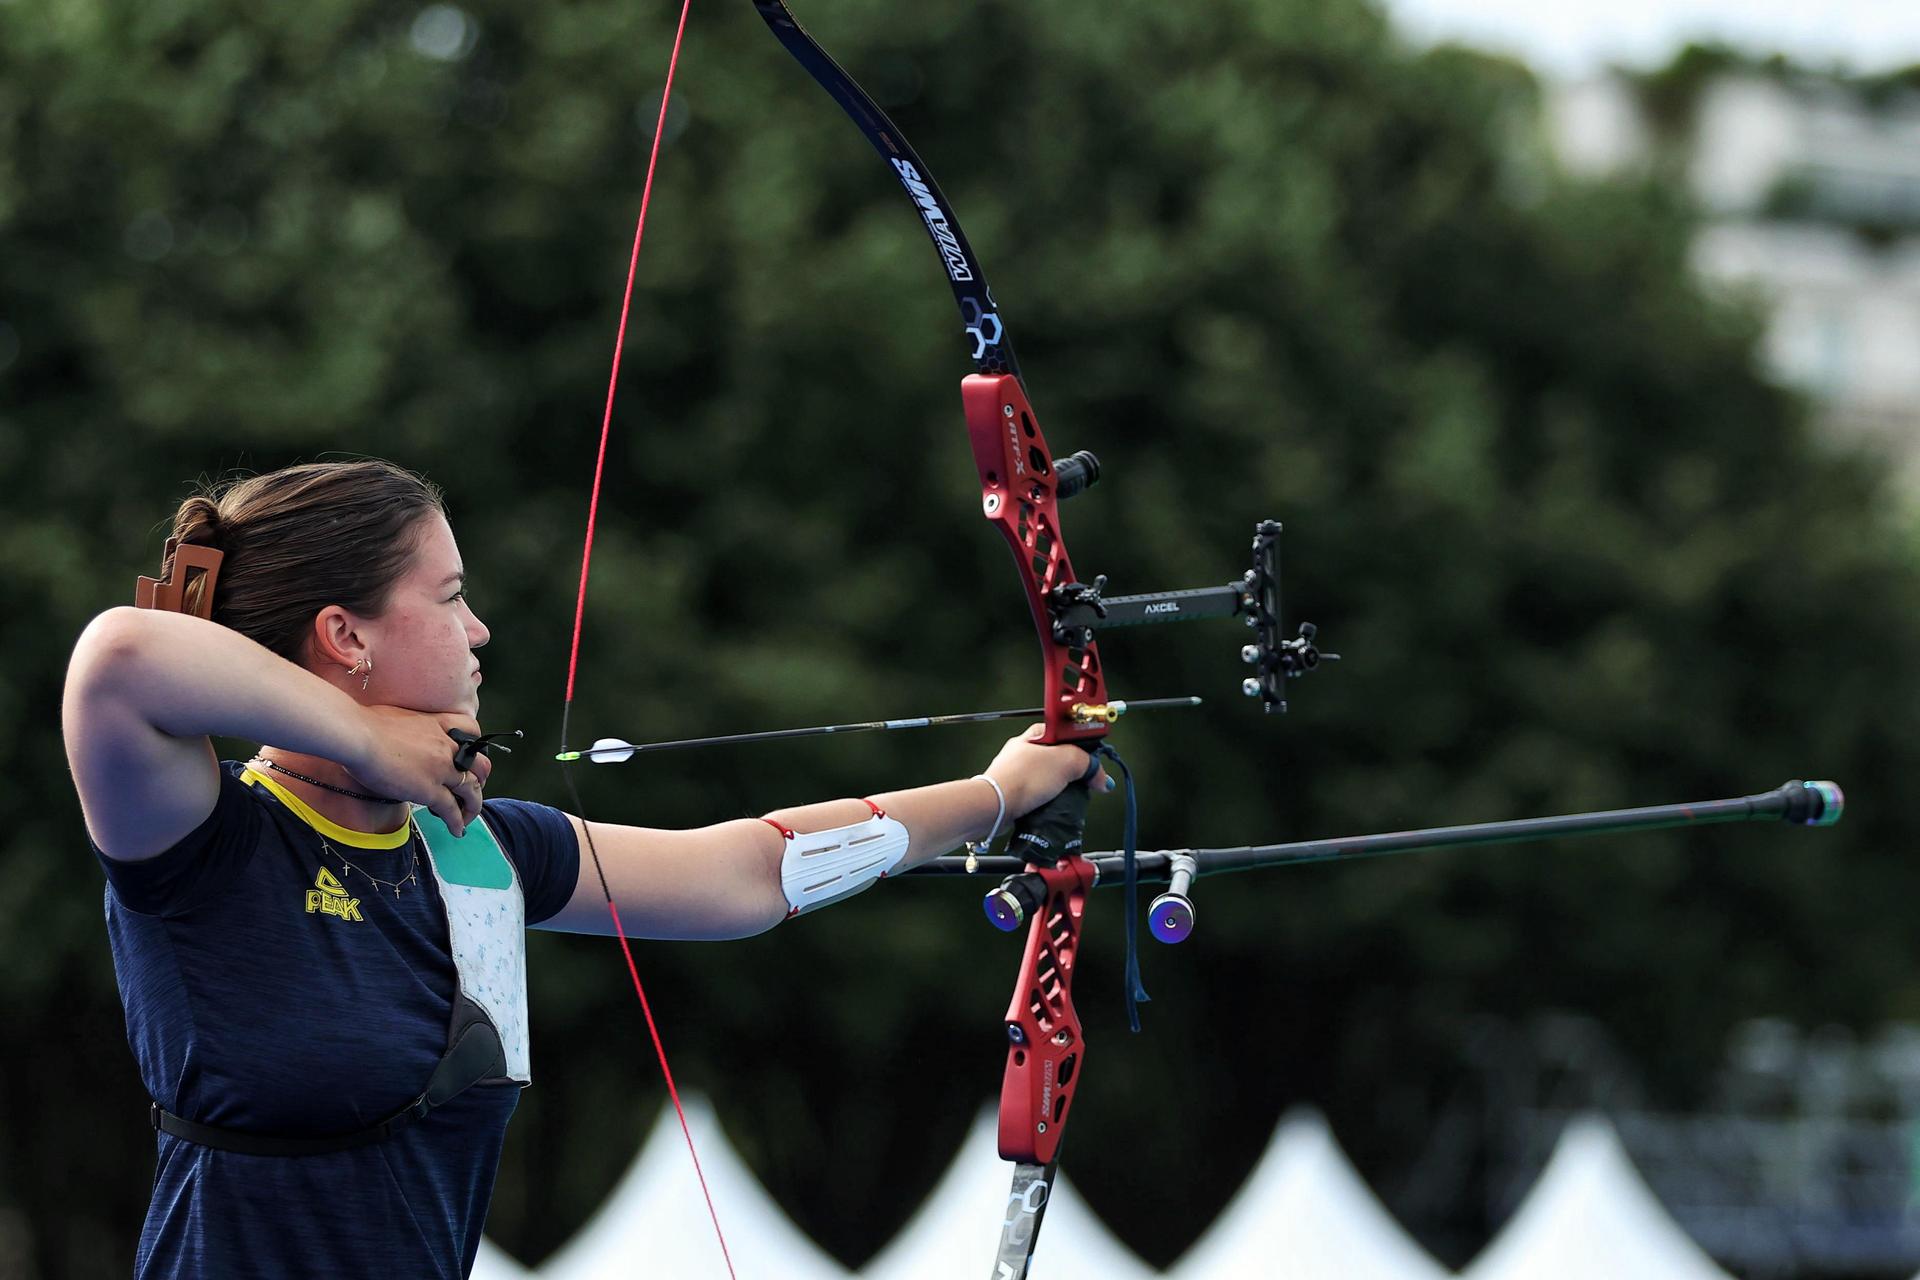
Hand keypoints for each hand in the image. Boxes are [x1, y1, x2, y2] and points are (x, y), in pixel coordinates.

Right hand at [351, 705, 493, 836]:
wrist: (358, 735)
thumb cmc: (365, 724)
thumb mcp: (397, 716)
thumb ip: (408, 729)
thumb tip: (396, 736)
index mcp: (438, 724)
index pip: (470, 729)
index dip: (475, 743)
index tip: (471, 754)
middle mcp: (446, 746)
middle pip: (478, 763)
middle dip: (480, 778)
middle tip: (473, 789)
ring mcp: (441, 769)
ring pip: (471, 789)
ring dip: (473, 805)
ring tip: (468, 816)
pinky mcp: (430, 790)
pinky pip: (451, 809)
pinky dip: (457, 822)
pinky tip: (457, 830)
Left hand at [983, 724, 1109, 818]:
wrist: (995, 806)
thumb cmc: (1021, 778)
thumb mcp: (1065, 762)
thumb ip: (1087, 764)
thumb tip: (1100, 776)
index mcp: (1036, 735)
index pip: (1067, 732)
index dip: (1084, 744)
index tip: (1095, 757)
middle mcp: (1026, 751)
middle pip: (1061, 757)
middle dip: (1074, 770)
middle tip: (1085, 779)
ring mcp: (1020, 771)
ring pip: (1051, 777)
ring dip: (1062, 787)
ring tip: (1067, 794)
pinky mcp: (1017, 791)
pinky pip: (1041, 793)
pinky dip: (1050, 799)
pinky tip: (1053, 804)